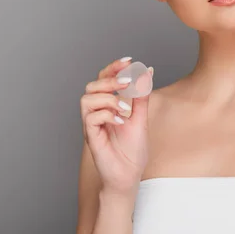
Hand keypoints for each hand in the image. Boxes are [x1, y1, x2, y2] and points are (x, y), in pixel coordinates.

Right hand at [80, 57, 152, 196]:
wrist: (129, 175)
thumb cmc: (132, 149)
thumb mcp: (141, 118)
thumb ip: (141, 96)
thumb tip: (148, 71)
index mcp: (108, 105)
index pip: (104, 79)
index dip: (113, 67)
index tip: (129, 60)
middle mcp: (97, 112)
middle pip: (92, 85)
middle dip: (110, 79)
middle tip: (127, 83)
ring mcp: (92, 124)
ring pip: (87, 99)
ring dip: (109, 99)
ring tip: (125, 109)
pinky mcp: (90, 136)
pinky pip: (90, 118)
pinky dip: (108, 115)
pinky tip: (121, 121)